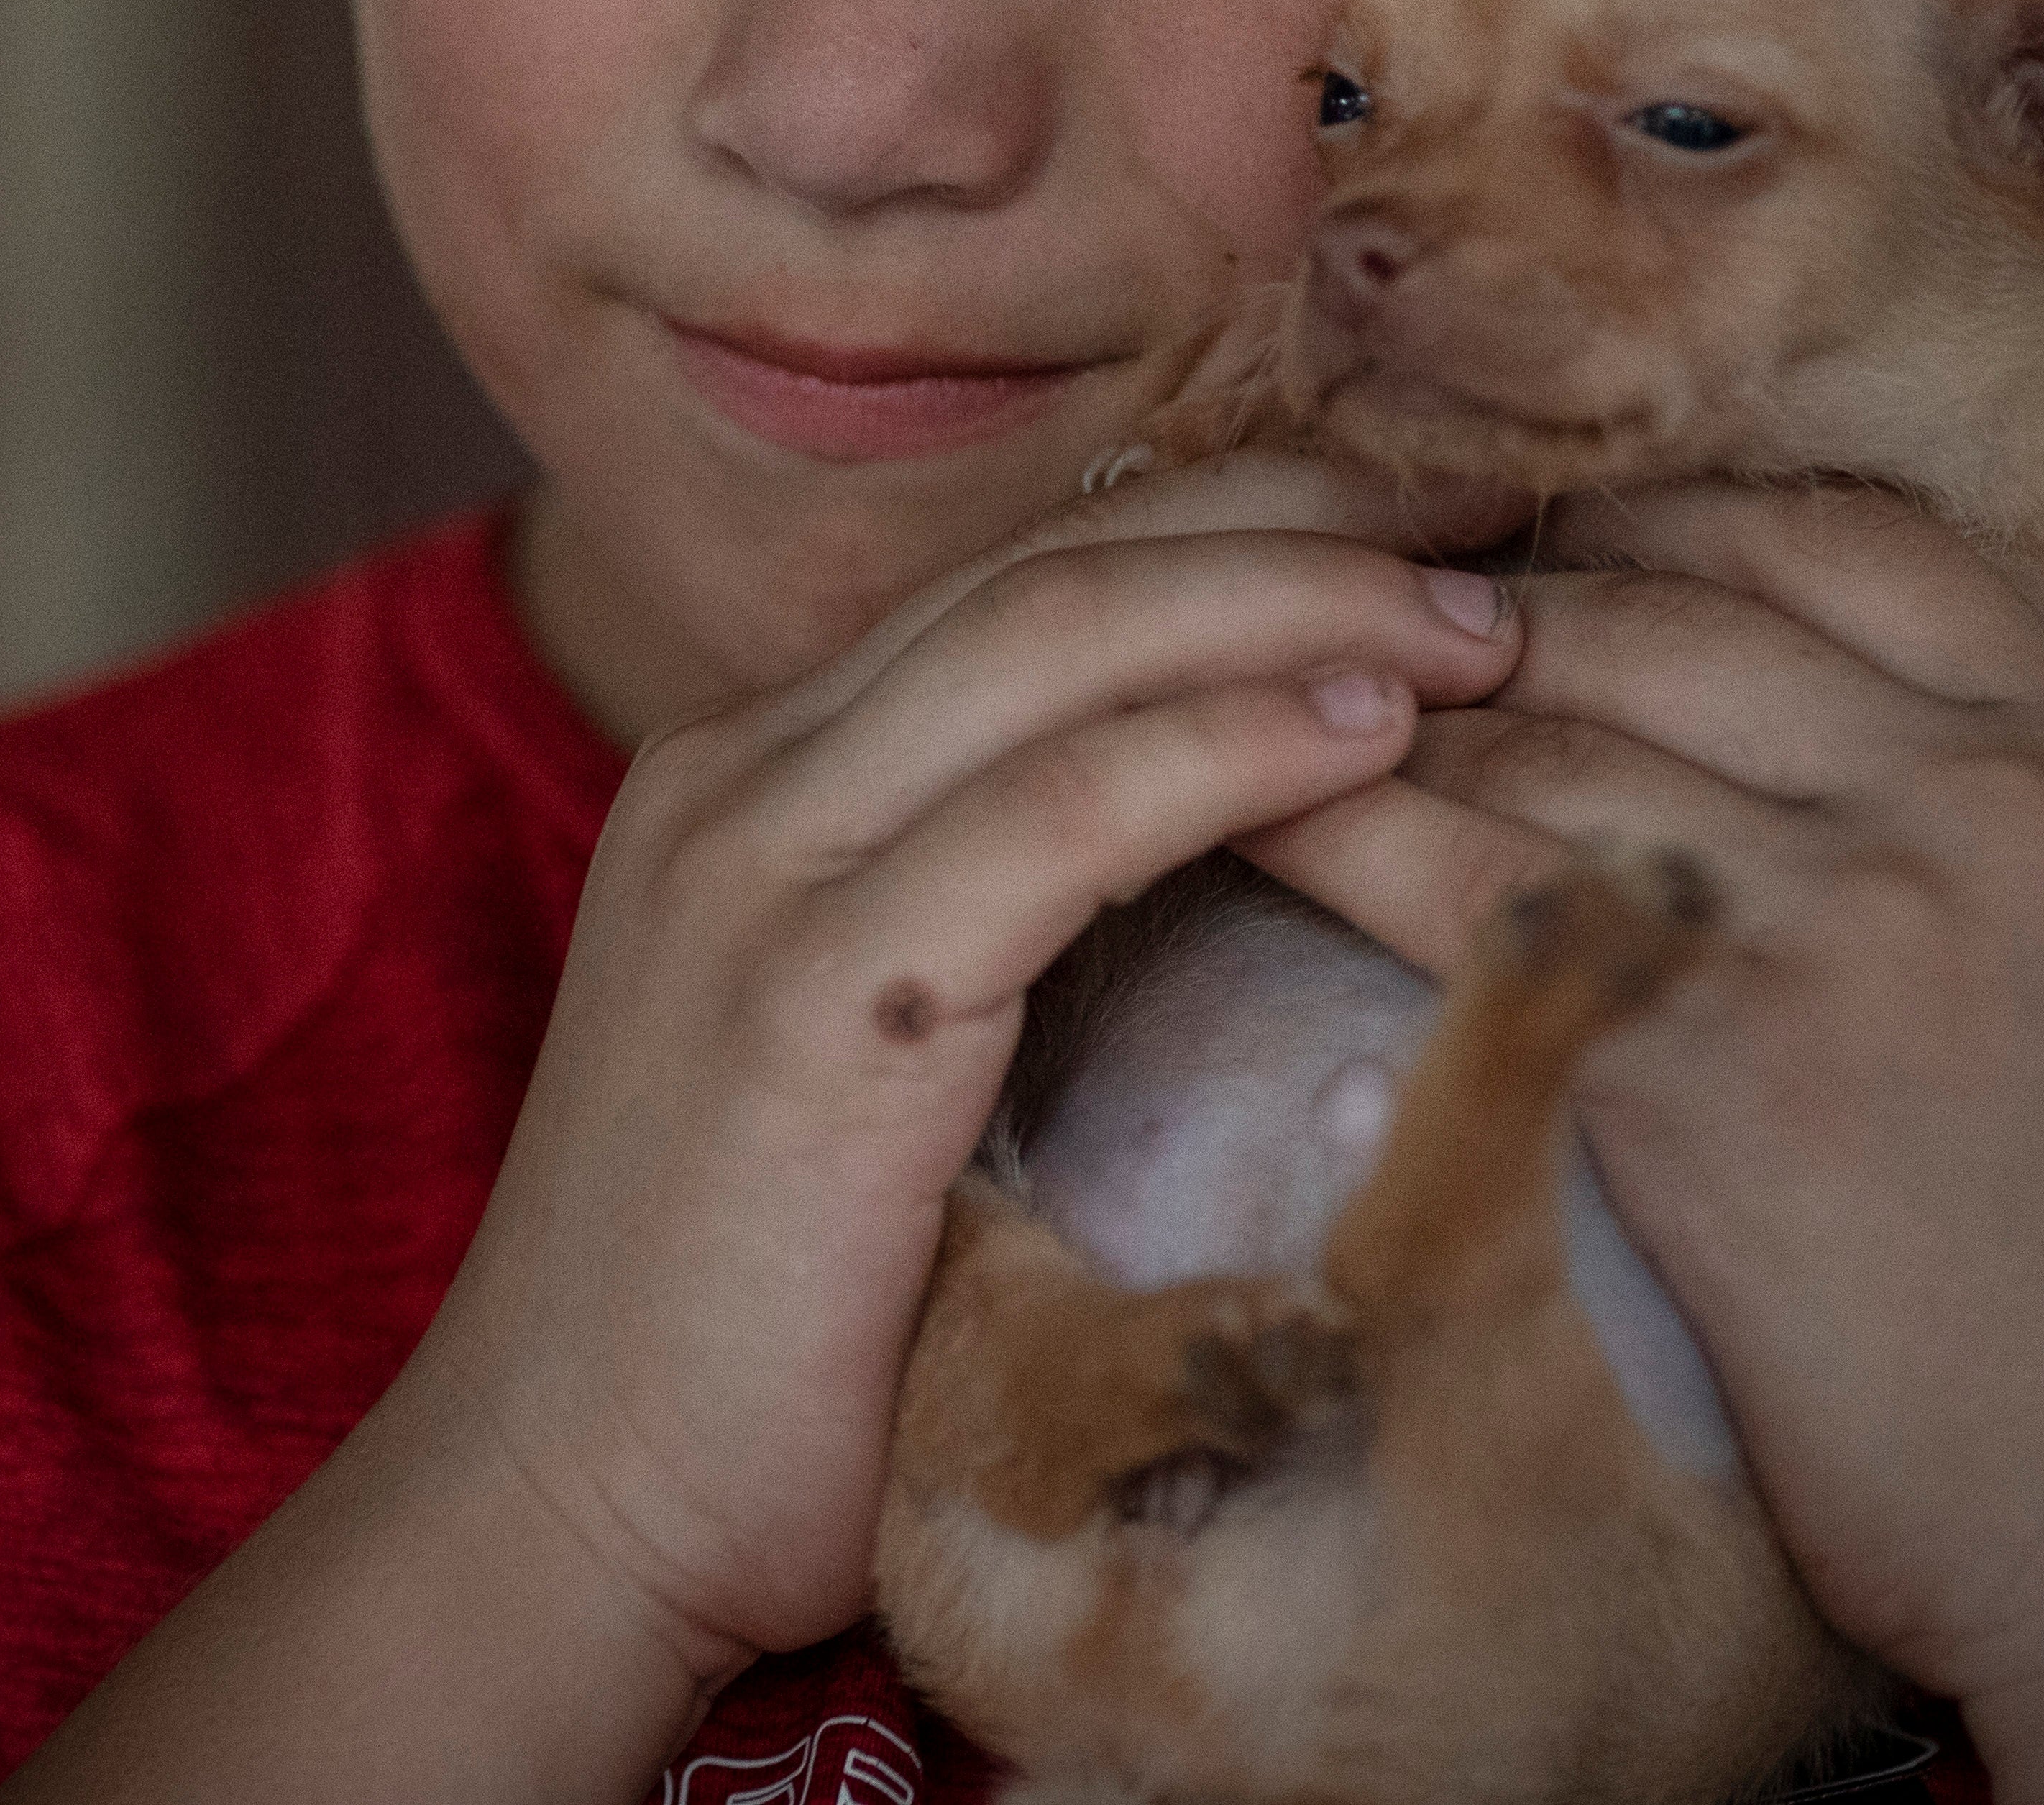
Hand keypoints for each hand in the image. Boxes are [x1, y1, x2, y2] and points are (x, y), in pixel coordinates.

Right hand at [9, 454, 1519, 1802]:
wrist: (549, 1522)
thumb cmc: (752, 1336)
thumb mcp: (868, 1065)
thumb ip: (994, 931)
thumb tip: (1234, 872)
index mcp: (753, 777)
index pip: (1024, 579)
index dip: (1237, 527)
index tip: (1420, 531)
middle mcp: (739, 779)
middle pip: (1057, 565)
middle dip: (1297, 521)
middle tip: (1494, 527)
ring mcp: (760, 873)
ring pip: (1063, 641)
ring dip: (1300, 604)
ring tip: (1483, 623)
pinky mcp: (813, 1002)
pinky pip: (1059, 814)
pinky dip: (1227, 748)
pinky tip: (1370, 732)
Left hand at [1242, 484, 2043, 1802]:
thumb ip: (1969, 806)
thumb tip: (1751, 706)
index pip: (1827, 534)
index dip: (1645, 515)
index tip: (1519, 536)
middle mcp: (1982, 799)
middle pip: (1656, 615)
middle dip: (1481, 618)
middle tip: (1343, 626)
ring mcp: (1845, 924)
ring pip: (1535, 741)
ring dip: (1379, 720)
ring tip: (1259, 720)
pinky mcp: (1707, 1070)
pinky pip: (1458, 894)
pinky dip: (1332, 842)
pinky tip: (1240, 825)